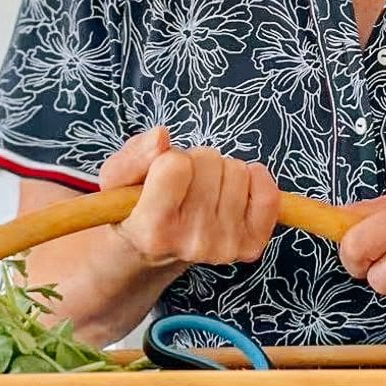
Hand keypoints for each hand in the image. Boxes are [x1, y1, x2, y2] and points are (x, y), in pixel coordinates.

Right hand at [97, 126, 279, 269]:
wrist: (154, 250)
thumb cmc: (134, 208)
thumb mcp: (115, 181)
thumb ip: (132, 157)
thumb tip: (161, 136)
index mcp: (152, 230)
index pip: (175, 165)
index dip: (168, 160)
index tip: (161, 176)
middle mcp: (191, 244)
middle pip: (210, 162)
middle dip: (196, 163)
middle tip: (183, 185)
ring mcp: (224, 247)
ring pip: (238, 171)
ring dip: (221, 172)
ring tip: (201, 192)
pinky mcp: (250, 246)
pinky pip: (269, 195)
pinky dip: (255, 180)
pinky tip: (234, 189)